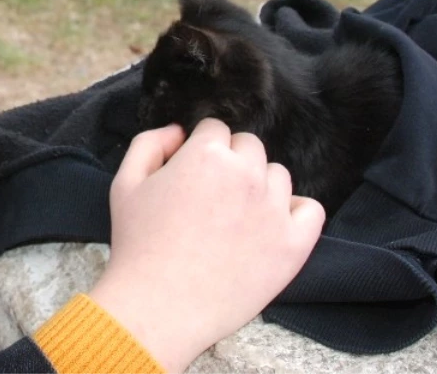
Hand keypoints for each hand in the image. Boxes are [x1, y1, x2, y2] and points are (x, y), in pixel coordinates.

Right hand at [88, 120, 324, 373]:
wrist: (158, 307)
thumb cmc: (138, 245)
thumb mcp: (125, 183)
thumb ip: (150, 143)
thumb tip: (179, 132)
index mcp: (207, 154)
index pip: (216, 129)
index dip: (199, 149)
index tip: (190, 174)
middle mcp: (246, 174)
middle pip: (250, 147)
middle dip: (230, 162)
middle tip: (210, 197)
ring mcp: (273, 209)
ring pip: (278, 175)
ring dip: (259, 186)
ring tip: (235, 217)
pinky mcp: (292, 244)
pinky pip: (310, 210)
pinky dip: (294, 213)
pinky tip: (270, 226)